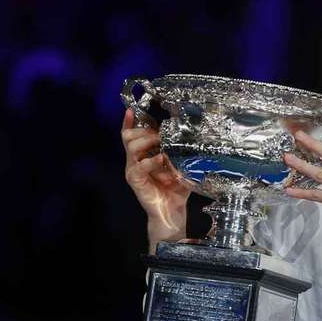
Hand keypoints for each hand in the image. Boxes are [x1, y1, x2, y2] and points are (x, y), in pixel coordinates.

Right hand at [121, 109, 190, 244]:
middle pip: (128, 136)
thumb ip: (183, 153)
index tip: (131, 109)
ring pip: (131, 146)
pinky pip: (138, 166)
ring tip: (161, 144)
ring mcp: (133, 169)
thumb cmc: (176, 188)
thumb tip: (193, 138)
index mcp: (144, 154)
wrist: (172, 210)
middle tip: (159, 134)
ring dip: (148, 141)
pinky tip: (161, 159)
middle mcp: (135, 160)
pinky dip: (151, 161)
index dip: (131, 121)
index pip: (132, 134)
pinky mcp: (134, 180)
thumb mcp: (182, 166)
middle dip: (144, 130)